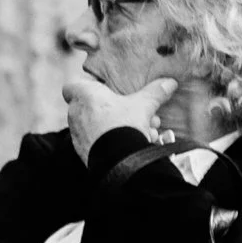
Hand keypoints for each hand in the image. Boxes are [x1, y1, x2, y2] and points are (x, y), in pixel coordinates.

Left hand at [64, 75, 178, 161]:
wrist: (116, 160)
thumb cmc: (124, 125)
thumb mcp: (144, 106)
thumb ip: (154, 93)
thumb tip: (170, 82)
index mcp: (84, 95)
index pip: (71, 86)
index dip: (84, 87)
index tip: (101, 90)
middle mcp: (75, 113)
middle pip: (89, 106)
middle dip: (111, 109)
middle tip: (132, 113)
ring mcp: (78, 134)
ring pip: (96, 125)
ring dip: (115, 126)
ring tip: (139, 131)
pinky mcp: (83, 152)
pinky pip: (97, 142)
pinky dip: (111, 142)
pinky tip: (131, 145)